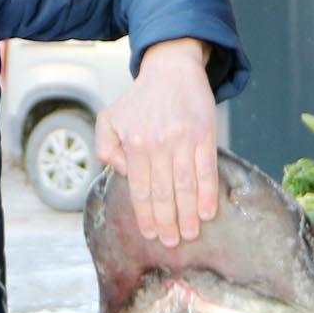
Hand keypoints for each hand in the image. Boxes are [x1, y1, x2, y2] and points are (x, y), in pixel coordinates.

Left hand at [97, 37, 222, 247]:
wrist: (172, 69)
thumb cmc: (139, 99)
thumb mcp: (109, 119)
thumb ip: (105, 149)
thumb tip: (122, 174)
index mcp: (134, 144)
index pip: (140, 189)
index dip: (146, 215)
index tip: (151, 234)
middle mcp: (158, 144)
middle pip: (164, 194)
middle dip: (167, 223)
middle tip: (171, 242)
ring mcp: (183, 140)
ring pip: (185, 187)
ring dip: (187, 216)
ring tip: (189, 235)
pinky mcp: (205, 135)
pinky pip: (207, 171)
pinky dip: (208, 195)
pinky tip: (207, 212)